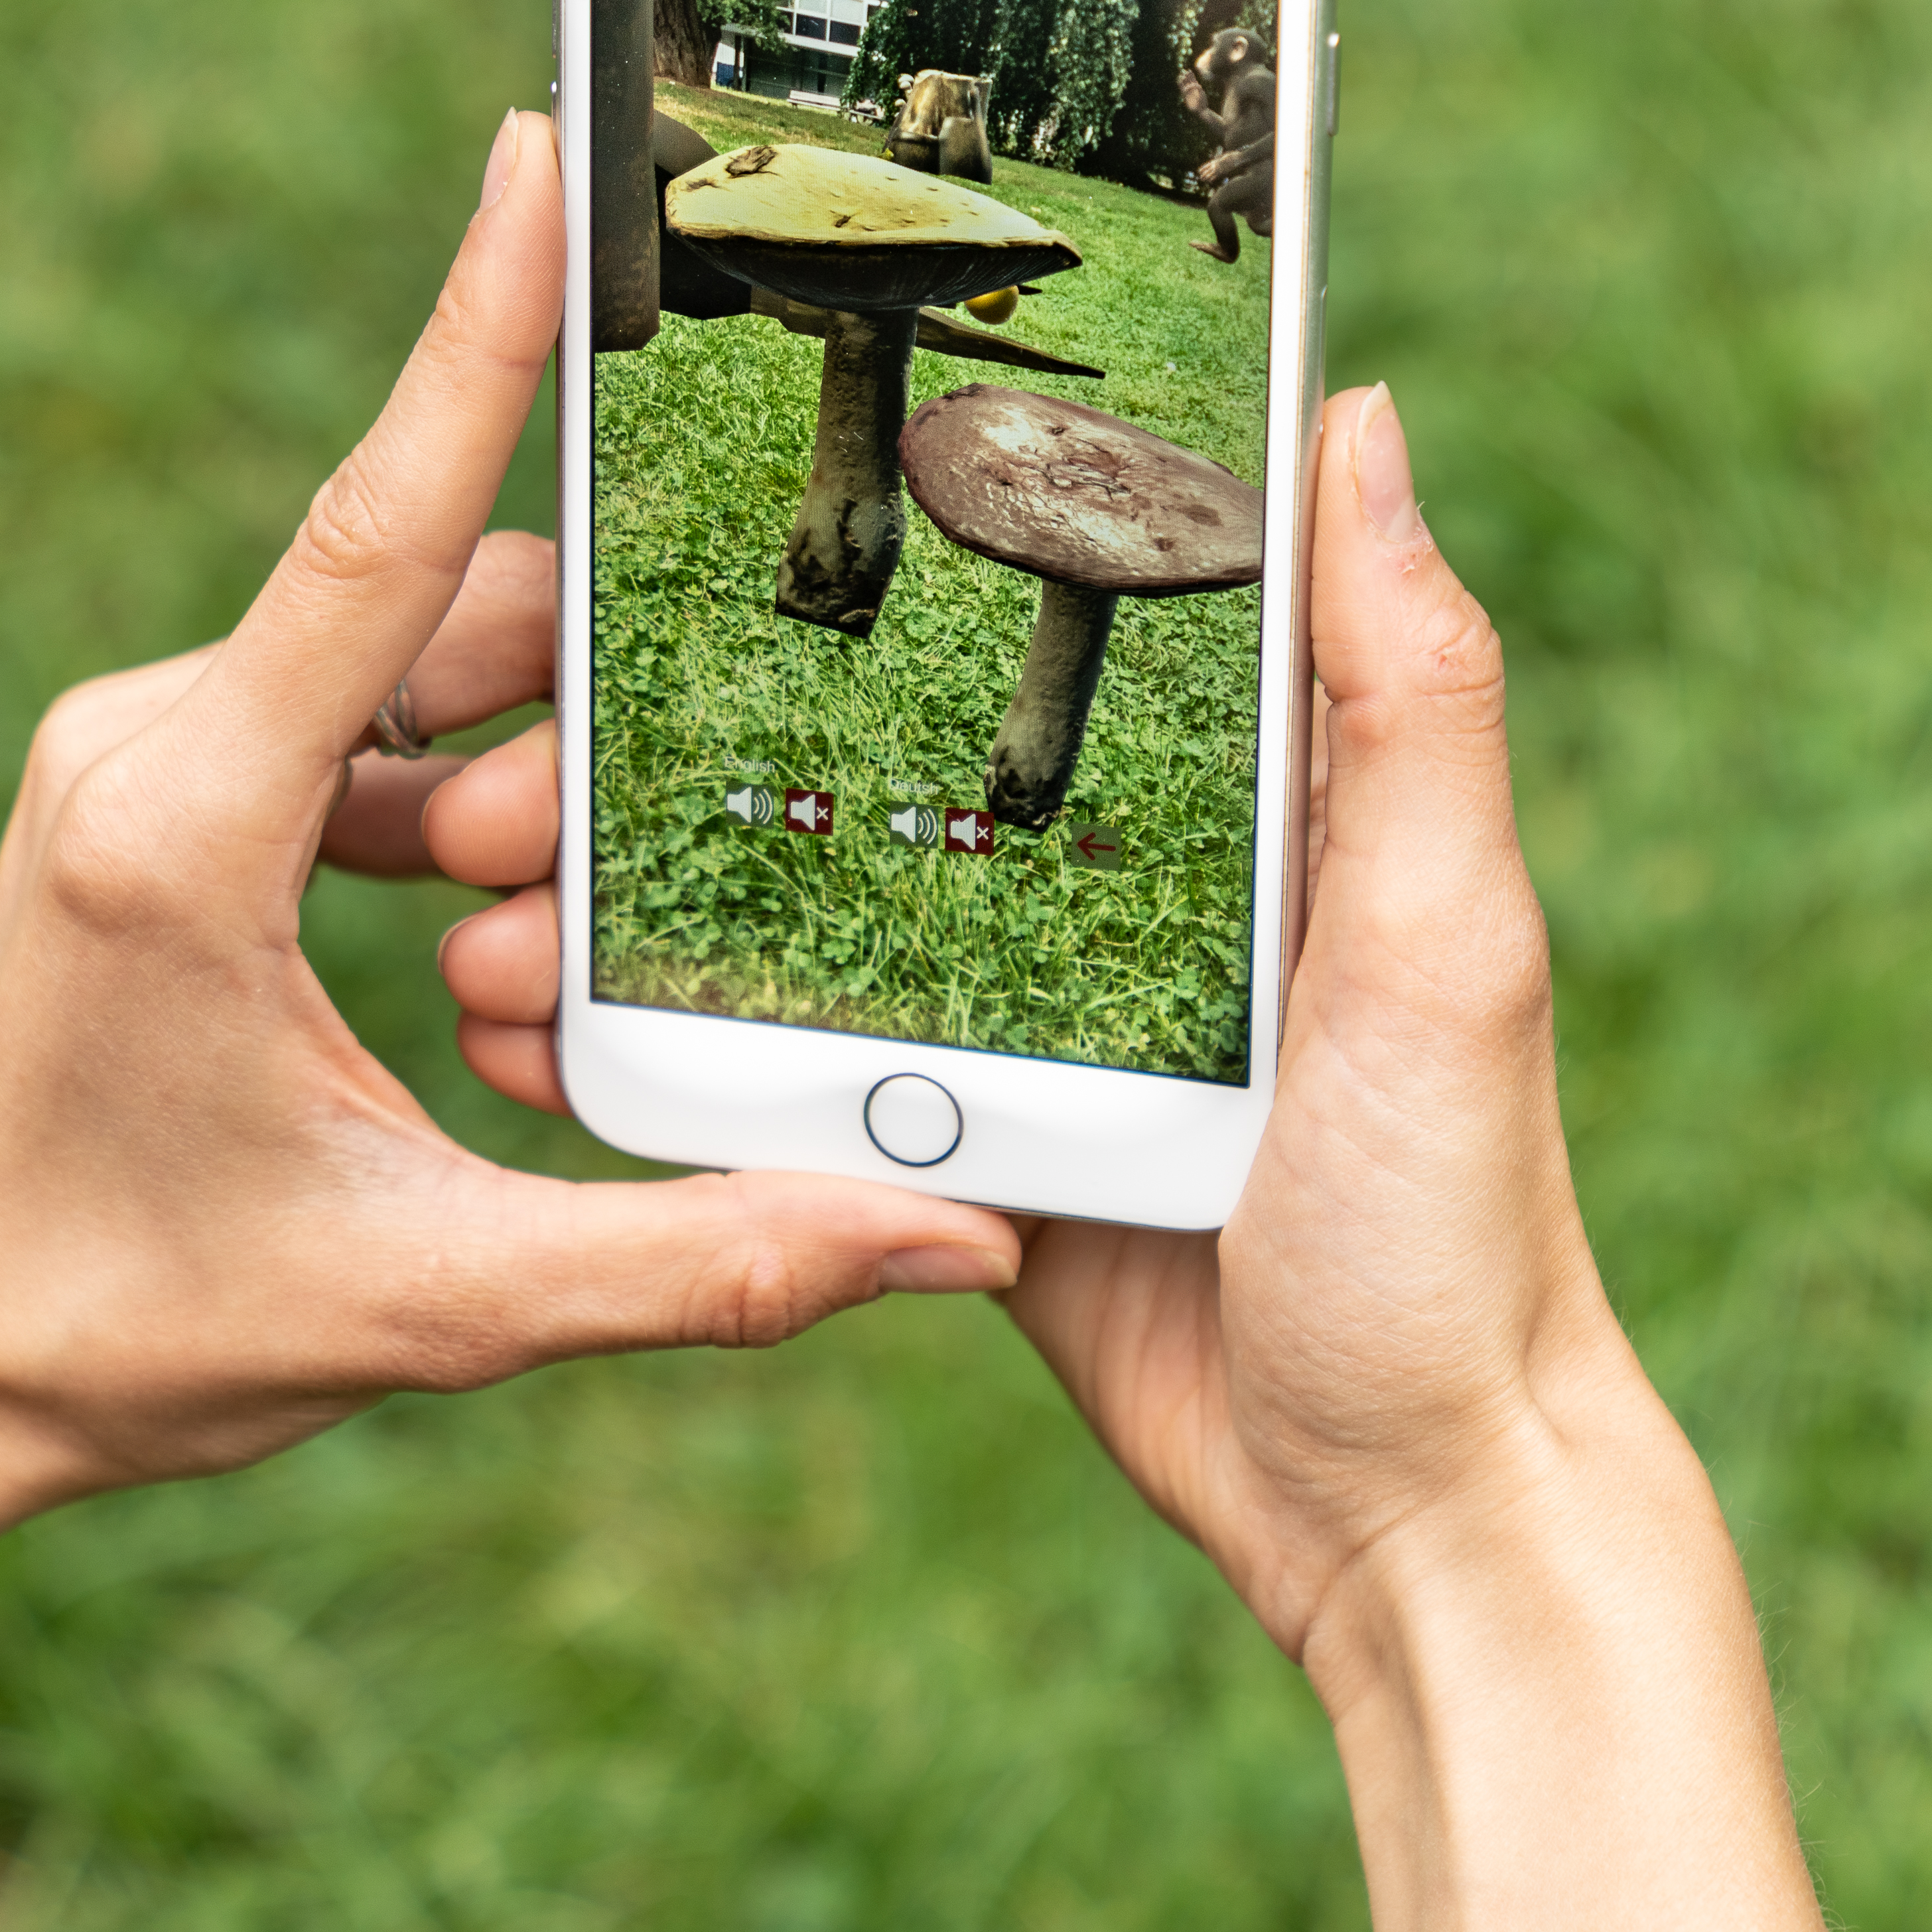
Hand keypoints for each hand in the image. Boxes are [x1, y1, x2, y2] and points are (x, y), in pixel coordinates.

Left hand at [0, 113, 1021, 1931]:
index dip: (473, 334)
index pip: (373, 531)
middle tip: (527, 965)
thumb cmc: (133, 1331)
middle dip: (553, 755)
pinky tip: (452, 967)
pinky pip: (348, 728)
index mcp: (185, 826)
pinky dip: (434, 814)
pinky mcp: (152, 785)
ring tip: (480, 998)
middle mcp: (147, 744)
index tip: (540, 152)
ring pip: (406, 675)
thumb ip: (695, 1258)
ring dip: (500, 800)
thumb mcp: (430, 1306)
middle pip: (439, 628)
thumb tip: (949, 1237)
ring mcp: (139, 753)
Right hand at [429, 385, 1824, 1931]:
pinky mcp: (971, 1145)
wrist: (1407, 1516)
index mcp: (1241, 799)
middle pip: (856, 759)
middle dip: (655, 752)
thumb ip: (1413, 698)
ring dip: (624, 908)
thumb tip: (1363, 416)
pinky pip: (795, 1075)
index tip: (660, 513)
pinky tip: (540, 1040)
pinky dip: (666, 1056)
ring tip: (475, 911)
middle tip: (498, 770)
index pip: (1025, 614)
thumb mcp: (1455, 942)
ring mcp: (1029, 1015)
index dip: (851, 562)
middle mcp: (1118, 879)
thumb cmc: (1456, 1226)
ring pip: (794, 914)